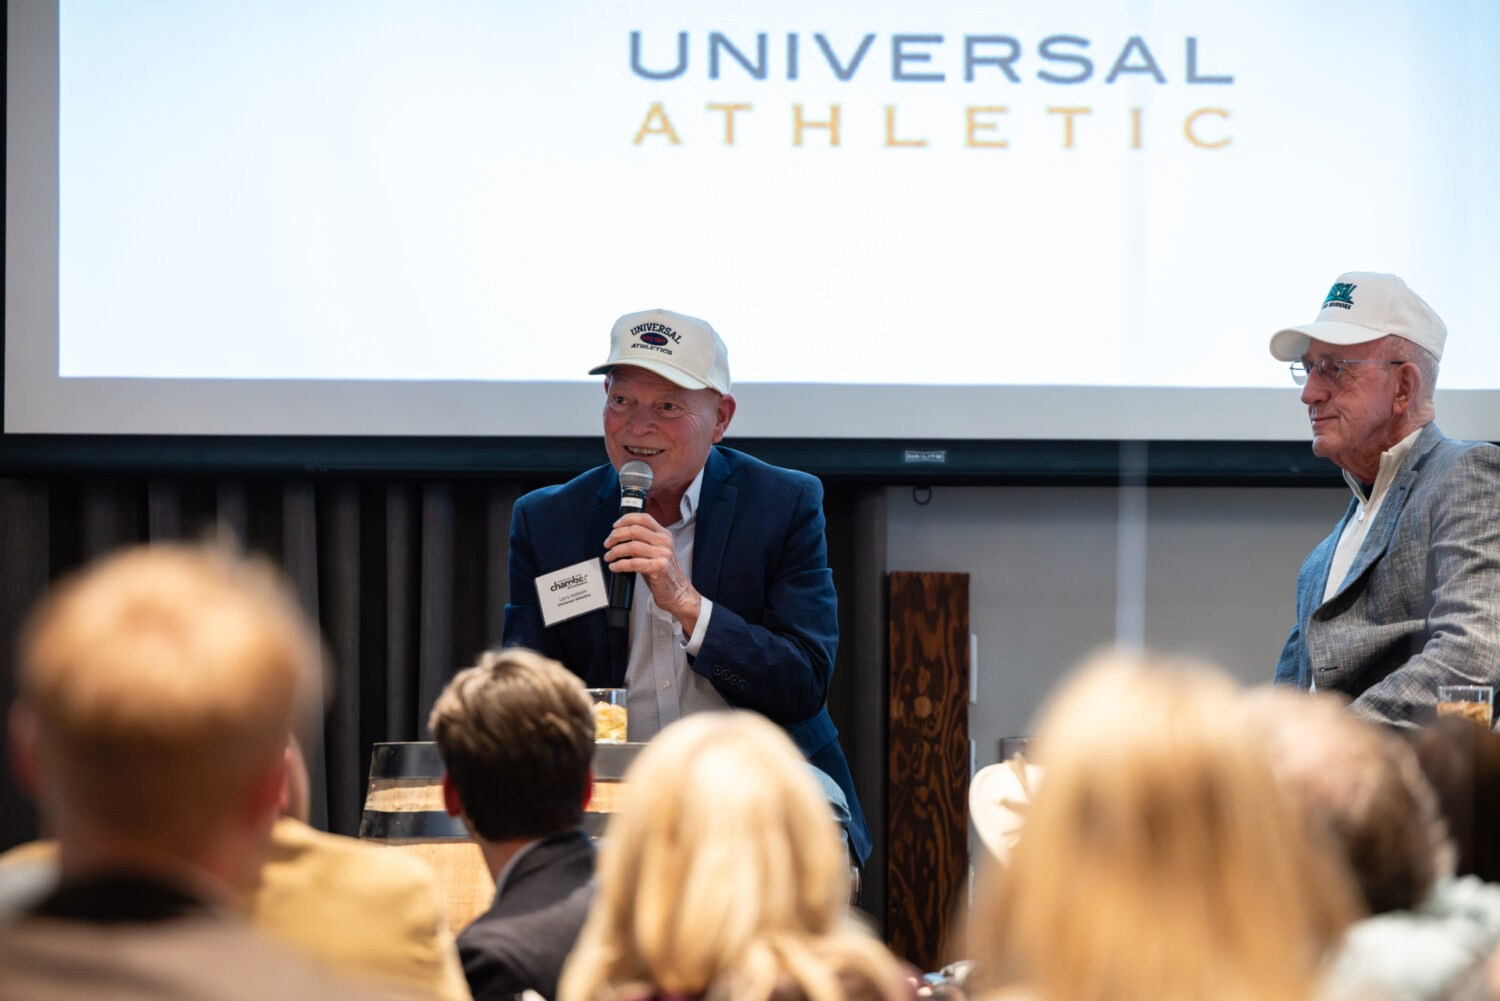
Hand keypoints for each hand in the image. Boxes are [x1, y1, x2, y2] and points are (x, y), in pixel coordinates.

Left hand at [604, 512, 701, 632]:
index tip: (614, 527)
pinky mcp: (659, 568)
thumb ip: (643, 542)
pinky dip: (620, 564)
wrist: (678, 592)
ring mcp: (663, 554)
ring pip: (631, 546)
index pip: (643, 518)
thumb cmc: (663, 573)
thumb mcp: (656, 552)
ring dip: (615, 551)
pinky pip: (633, 563)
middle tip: (607, 544)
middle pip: (634, 530)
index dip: (626, 520)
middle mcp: (664, 542)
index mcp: (664, 534)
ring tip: (609, 557)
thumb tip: (620, 536)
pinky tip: (614, 566)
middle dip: (615, 536)